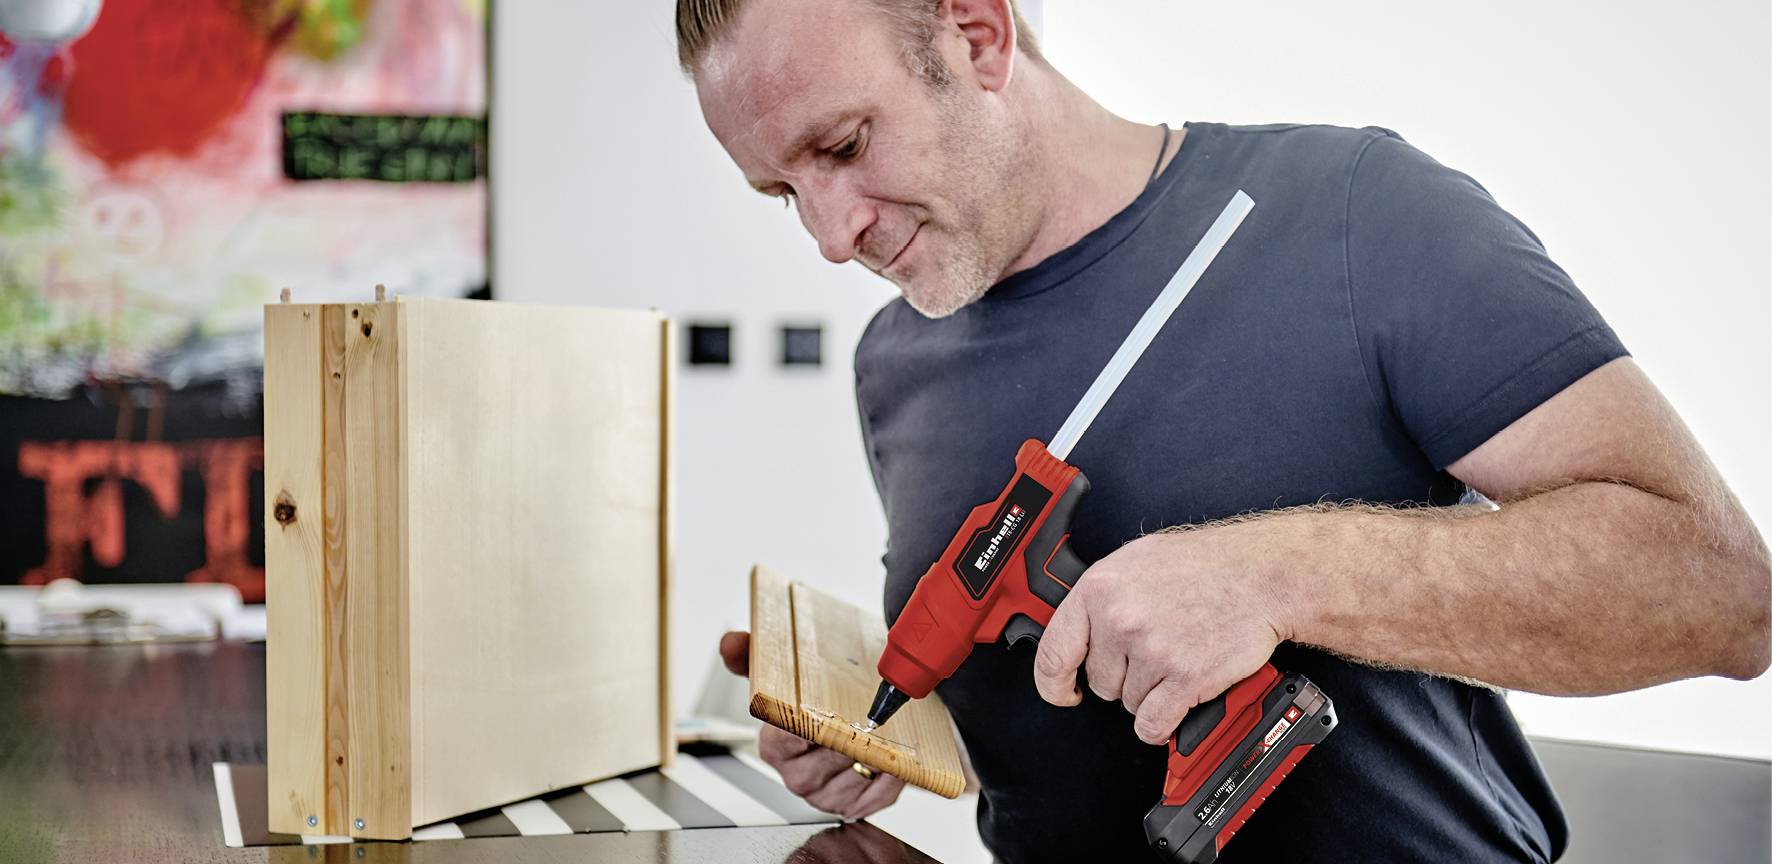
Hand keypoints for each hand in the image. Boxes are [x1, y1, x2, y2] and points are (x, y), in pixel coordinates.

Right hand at [720, 631, 904, 818]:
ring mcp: (826, 795)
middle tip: (871, 715)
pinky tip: (895, 756)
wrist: (847, 725)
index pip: (789, 735)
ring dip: (879, 751)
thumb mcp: (780, 673)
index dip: (813, 721)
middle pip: (830, 755)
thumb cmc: (811, 702)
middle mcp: (797, 776)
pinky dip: (893, 774)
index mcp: (773, 746)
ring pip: (858, 772)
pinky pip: (880, 793)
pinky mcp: (855, 806)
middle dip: (852, 734)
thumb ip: (750, 655)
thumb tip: (731, 643)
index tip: (832, 708)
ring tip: (889, 730)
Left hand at [1029, 526, 1289, 744]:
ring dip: (1151, 693)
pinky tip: (1177, 700)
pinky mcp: (1184, 677)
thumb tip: (1076, 631)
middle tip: (1156, 649)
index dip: (1053, 683)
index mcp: (1099, 589)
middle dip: (1123, 676)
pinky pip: (1153, 724)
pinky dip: (1163, 723)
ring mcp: (1152, 650)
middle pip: (1098, 682)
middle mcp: (1120, 620)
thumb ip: (1100, 597)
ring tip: (1177, 656)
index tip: (1064, 692)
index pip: (1052, 653)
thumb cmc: (1205, 564)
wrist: (1260, 573)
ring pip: (1128, 703)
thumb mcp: (1136, 561)